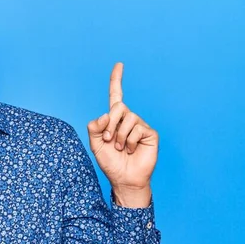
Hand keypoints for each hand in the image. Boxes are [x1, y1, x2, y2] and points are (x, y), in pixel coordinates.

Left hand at [87, 63, 158, 205]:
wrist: (123, 178)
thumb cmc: (110, 162)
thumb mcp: (95, 144)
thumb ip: (94, 127)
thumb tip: (106, 114)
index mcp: (114, 119)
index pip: (116, 96)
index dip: (116, 80)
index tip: (119, 65)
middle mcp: (128, 119)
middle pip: (118, 107)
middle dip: (110, 124)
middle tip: (108, 141)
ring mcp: (140, 125)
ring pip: (128, 118)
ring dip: (119, 136)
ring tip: (120, 148)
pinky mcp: (150, 133)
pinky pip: (137, 129)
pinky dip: (129, 141)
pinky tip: (130, 150)